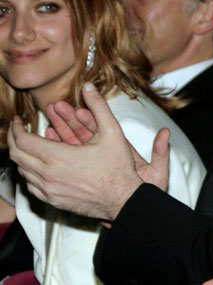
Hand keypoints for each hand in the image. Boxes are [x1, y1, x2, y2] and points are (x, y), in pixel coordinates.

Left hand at [7, 83, 168, 220]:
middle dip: (14, 140)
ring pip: (22, 171)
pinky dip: (29, 173)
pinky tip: (38, 166)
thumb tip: (88, 87)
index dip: (17, 127)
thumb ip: (99, 107)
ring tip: (28, 146)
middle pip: (17, 155)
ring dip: (22, 156)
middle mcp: (47, 174)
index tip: (19, 120)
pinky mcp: (52, 200)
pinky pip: (30, 186)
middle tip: (18, 130)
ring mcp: (48, 190)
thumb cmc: (118, 168)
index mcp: (57, 156)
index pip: (23, 140)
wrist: (123, 200)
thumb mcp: (113, 132)